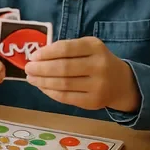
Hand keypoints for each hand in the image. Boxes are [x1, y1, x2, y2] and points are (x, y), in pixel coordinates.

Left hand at [25, 37, 140, 112]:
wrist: (122, 83)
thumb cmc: (97, 61)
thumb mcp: (88, 47)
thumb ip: (67, 49)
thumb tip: (38, 57)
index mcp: (95, 47)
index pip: (66, 49)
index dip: (47, 53)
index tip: (33, 56)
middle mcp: (98, 66)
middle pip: (63, 68)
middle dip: (41, 69)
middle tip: (28, 68)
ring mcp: (98, 86)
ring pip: (63, 84)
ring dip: (43, 82)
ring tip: (31, 78)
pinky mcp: (93, 102)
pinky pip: (67, 97)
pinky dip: (51, 92)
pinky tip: (42, 87)